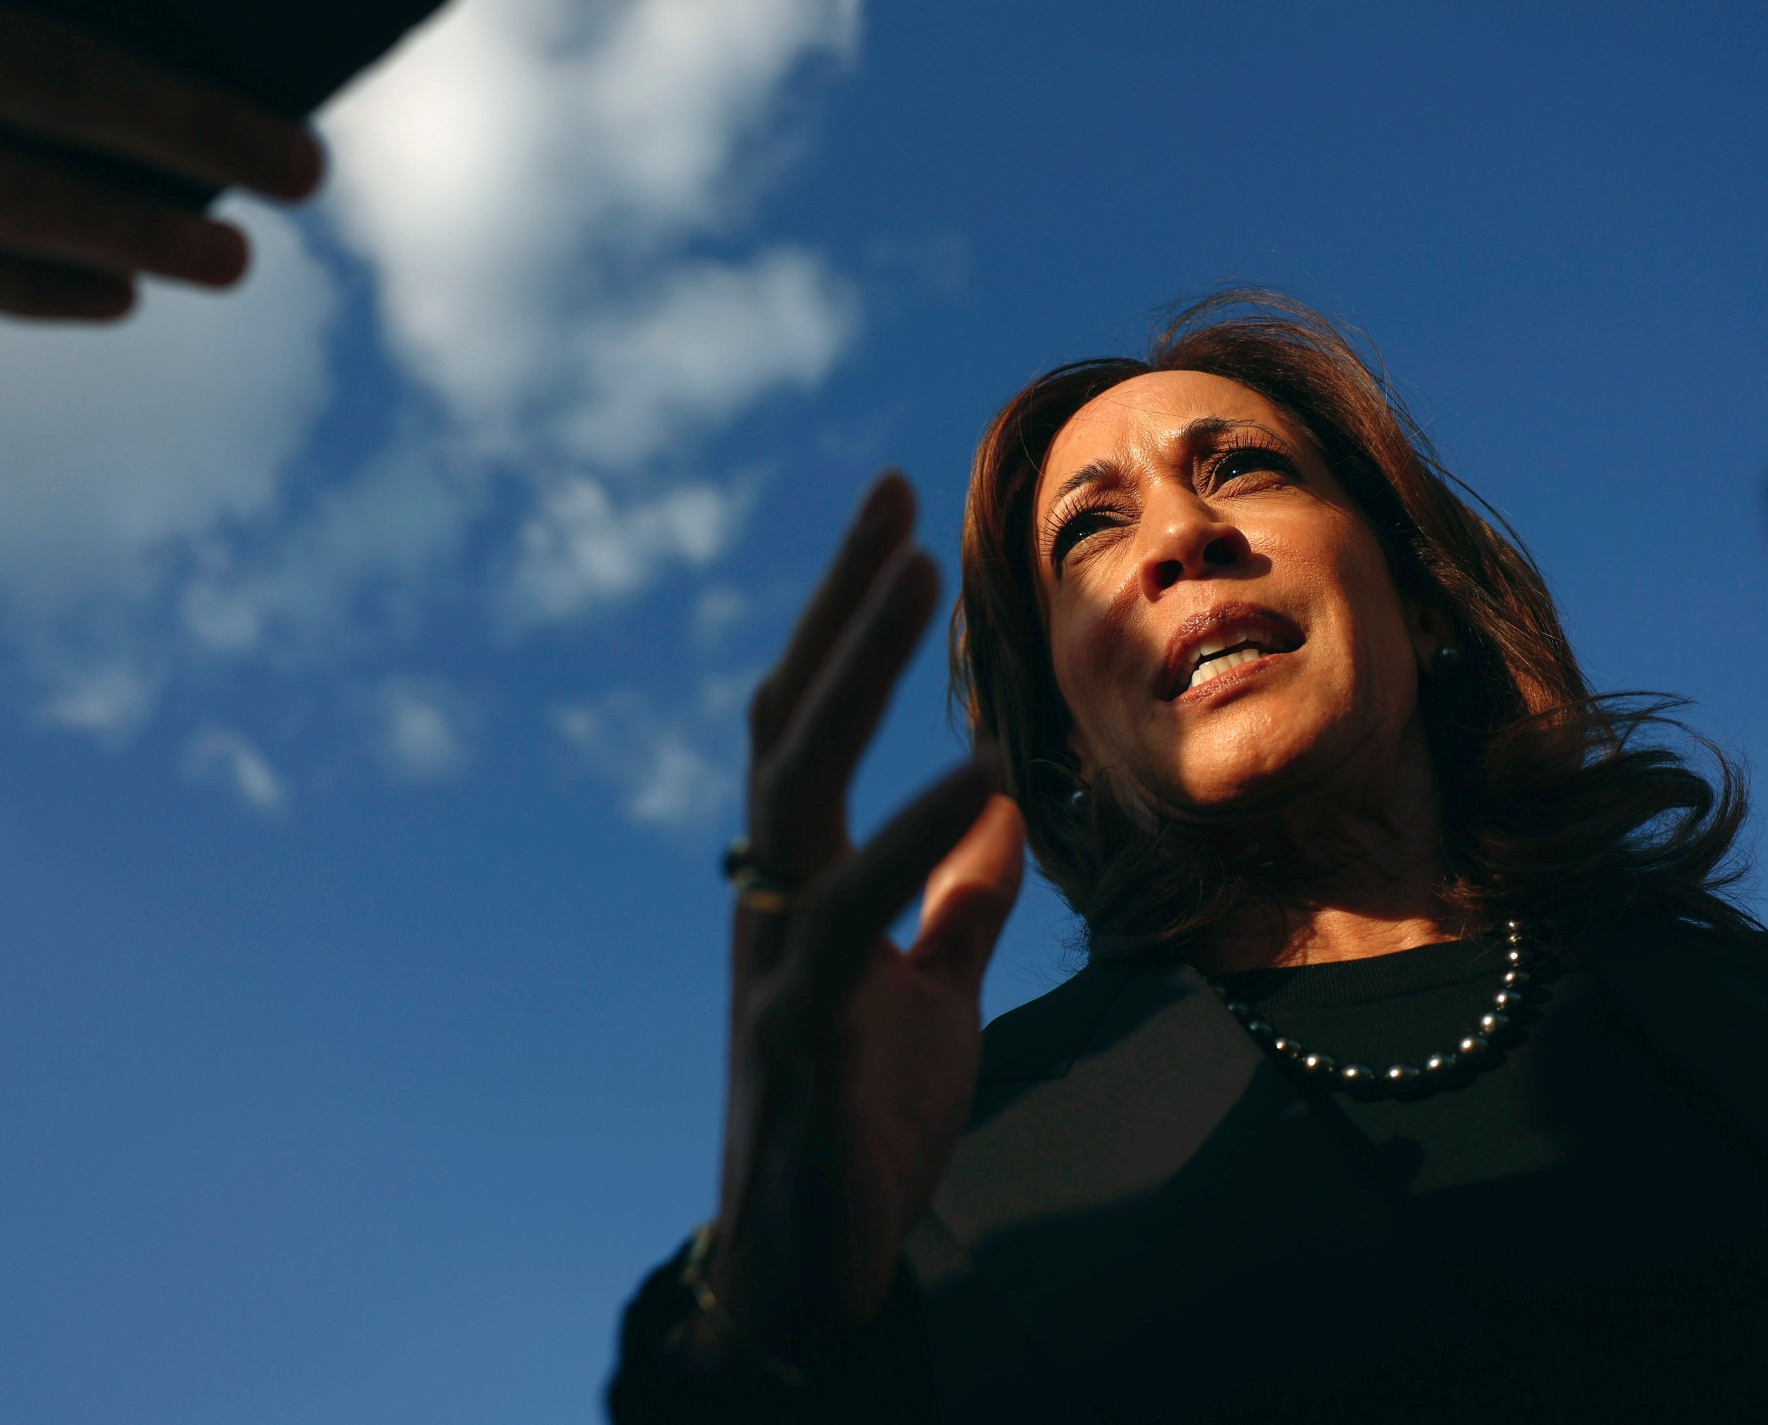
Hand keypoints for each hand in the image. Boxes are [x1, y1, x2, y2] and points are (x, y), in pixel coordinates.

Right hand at [688, 471, 1025, 1371]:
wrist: (815, 1269)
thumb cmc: (864, 1123)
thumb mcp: (929, 991)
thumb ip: (957, 898)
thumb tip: (998, 807)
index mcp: (801, 879)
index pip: (811, 721)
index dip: (847, 619)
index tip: (899, 515)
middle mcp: (770, 896)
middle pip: (790, 721)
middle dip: (839, 609)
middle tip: (895, 499)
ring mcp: (772, 954)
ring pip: (796, 788)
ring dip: (853, 678)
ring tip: (914, 580)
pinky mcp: (797, 1026)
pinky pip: (850, 910)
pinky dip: (914, 835)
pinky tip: (978, 774)